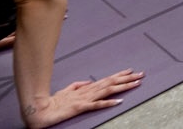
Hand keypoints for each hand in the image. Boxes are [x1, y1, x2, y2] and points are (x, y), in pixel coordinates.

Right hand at [23, 69, 142, 126]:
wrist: (40, 110)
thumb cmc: (53, 102)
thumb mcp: (67, 91)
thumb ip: (78, 85)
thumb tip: (89, 81)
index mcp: (85, 88)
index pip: (106, 80)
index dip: (120, 75)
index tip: (131, 71)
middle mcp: (88, 91)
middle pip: (111, 83)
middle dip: (128, 79)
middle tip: (142, 74)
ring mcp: (84, 99)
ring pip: (108, 91)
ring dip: (123, 87)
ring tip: (137, 84)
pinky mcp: (80, 107)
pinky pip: (96, 105)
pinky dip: (108, 103)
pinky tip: (119, 102)